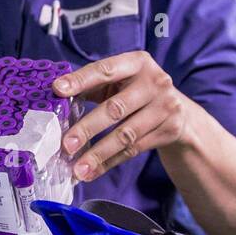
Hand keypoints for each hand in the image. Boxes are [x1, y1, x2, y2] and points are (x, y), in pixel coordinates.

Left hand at [52, 50, 192, 180]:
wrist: (179, 110)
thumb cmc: (135, 91)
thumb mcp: (119, 81)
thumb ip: (92, 85)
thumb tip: (56, 96)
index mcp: (137, 62)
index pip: (105, 70)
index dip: (80, 80)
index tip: (57, 90)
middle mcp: (155, 82)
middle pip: (115, 108)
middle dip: (87, 128)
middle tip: (66, 145)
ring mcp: (165, 107)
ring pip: (125, 135)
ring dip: (98, 154)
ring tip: (78, 169)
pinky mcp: (169, 130)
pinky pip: (133, 150)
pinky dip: (110, 163)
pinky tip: (92, 172)